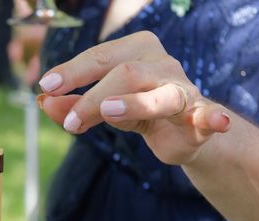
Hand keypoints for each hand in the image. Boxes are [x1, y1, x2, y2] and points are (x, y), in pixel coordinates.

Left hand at [37, 31, 231, 165]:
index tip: (46, 87)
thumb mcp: (101, 108)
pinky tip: (215, 122)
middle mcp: (161, 63)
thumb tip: (43, 103)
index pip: (100, 56)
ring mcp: (182, 88)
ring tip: (108, 112)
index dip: (73, 72)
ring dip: (134, 104)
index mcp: (135, 50)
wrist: (180, 132)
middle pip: (125, 72)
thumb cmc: (135, 110)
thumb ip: (72, 106)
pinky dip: (211, 118)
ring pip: (160, 94)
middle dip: (92, 96)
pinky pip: (207, 115)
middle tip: (68, 122)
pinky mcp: (199, 116)